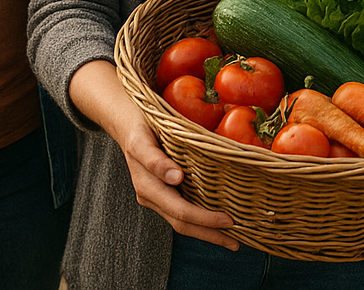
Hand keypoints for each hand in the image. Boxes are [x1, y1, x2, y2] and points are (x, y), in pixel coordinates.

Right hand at [117, 112, 238, 248]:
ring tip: (232, 239)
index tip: (227, 220)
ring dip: (207, 233)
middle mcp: (151, 195)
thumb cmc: (140, 128)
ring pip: (182, 223)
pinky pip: (181, 213)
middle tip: (235, 238)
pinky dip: (200, 222)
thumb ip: (155, 161)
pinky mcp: (163, 194)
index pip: (178, 209)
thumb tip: (175, 178)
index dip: (202, 217)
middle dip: (209, 232)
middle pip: (181, 222)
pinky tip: (217, 224)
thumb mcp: (143, 141)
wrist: (129, 124)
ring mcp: (157, 197)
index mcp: (147, 185)